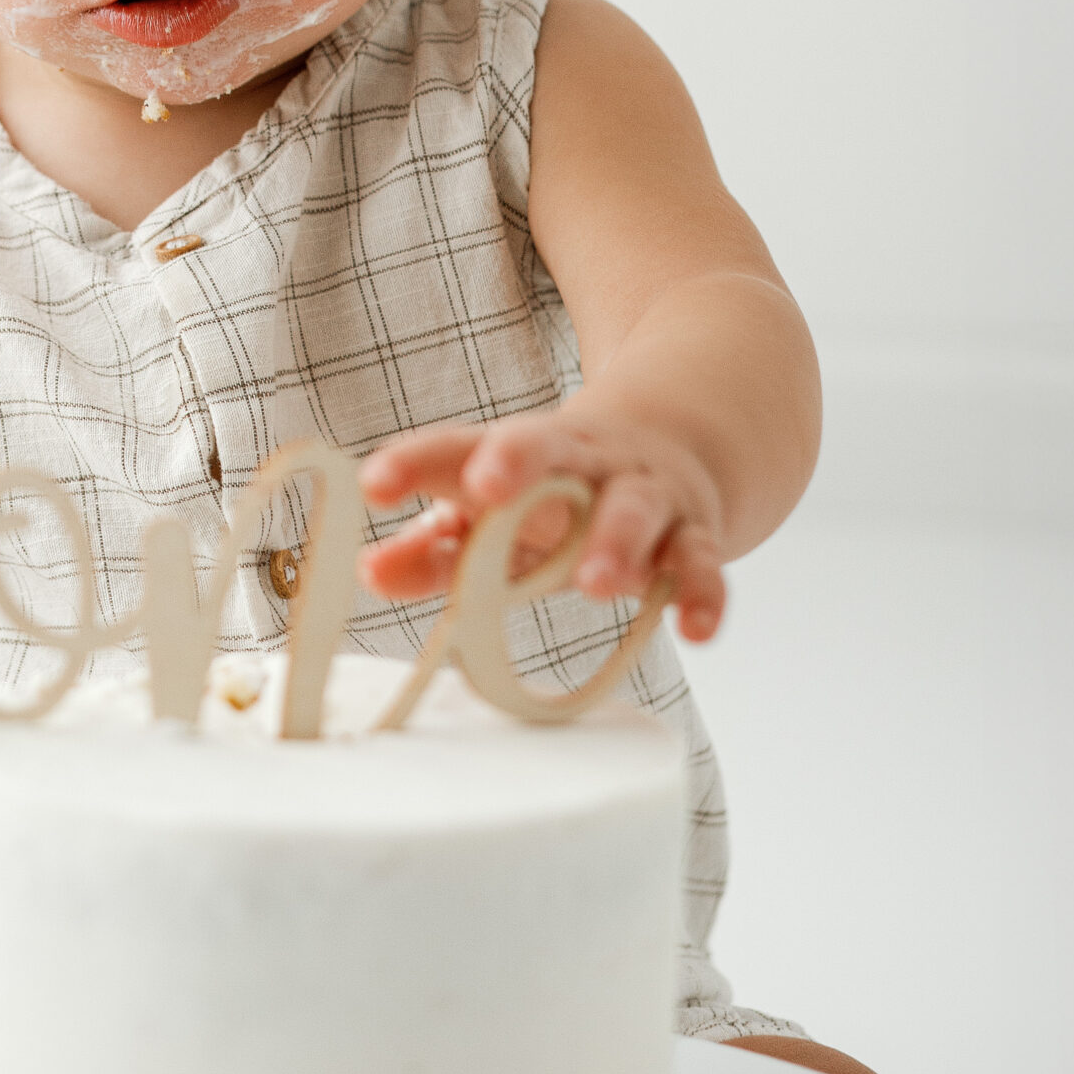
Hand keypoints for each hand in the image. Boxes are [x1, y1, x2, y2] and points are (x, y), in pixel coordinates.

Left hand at [357, 406, 727, 642]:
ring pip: (634, 507)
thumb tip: (368, 573)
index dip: (415, 464)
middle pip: (553, 449)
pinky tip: (695, 629)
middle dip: (519, 463)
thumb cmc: (558, 496)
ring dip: (616, 540)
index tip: (373, 484)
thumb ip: (430, 548)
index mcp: (521, 453)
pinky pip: (704, 563)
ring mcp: (645, 493)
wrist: (672, 445)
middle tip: (485, 488)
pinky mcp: (696, 534)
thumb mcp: (494, 514)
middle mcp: (584, 462)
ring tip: (594, 582)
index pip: (461, 449)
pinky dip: (703, 594)